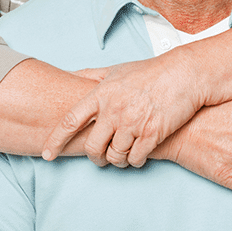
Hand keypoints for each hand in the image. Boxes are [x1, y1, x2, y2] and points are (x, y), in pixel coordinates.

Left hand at [43, 50, 204, 166]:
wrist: (184, 74)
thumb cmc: (149, 72)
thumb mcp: (116, 69)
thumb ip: (91, 75)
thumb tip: (70, 75)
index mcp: (101, 94)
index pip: (71, 120)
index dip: (56, 139)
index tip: (48, 154)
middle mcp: (114, 109)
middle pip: (92, 146)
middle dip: (94, 157)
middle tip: (99, 157)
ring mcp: (133, 122)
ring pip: (114, 156)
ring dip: (117, 159)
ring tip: (122, 153)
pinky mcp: (152, 134)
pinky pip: (135, 159)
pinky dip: (134, 161)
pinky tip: (138, 154)